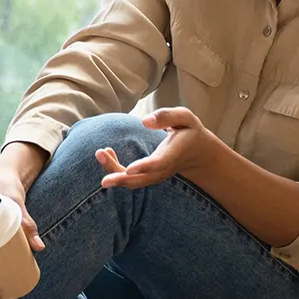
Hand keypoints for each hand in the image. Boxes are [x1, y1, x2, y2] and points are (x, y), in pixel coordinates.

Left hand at [95, 107, 229, 190]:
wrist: (198, 154)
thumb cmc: (189, 131)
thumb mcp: (185, 118)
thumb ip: (167, 116)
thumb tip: (145, 121)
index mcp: (173, 154)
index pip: (159, 163)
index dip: (144, 166)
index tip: (130, 168)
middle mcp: (163, 169)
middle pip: (141, 179)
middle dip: (120, 176)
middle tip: (102, 167)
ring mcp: (155, 176)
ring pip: (132, 181)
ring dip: (113, 171)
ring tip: (100, 153)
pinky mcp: (148, 177)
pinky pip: (130, 178)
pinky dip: (115, 170)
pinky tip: (105, 153)